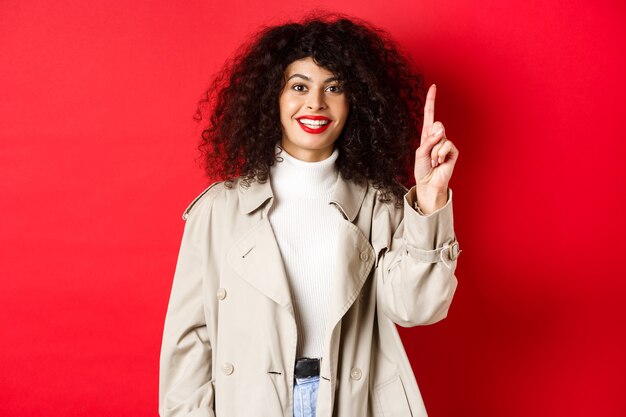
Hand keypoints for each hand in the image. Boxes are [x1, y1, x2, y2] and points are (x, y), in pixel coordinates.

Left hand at [413, 84, 458, 211]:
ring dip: (434, 152)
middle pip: (437, 125)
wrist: (429, 183)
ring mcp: (446, 143)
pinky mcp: (453, 151)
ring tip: (434, 162)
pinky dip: (440, 155)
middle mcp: (438, 136)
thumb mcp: (420, 152)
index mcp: (427, 134)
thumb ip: (429, 140)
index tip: (434, 87)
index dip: (431, 101)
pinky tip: (440, 163)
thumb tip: (441, 130)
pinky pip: (446, 145)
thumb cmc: (422, 169)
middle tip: (430, 154)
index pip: (430, 114)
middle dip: (431, 139)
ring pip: (441, 138)